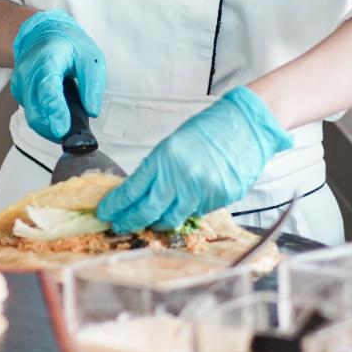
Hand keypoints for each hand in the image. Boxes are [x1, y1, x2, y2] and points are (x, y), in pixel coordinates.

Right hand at [10, 10, 106, 141]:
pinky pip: (31, 113)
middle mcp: (28, 73)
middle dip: (52, 128)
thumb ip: (92, 84)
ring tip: (70, 129)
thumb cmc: (67, 43)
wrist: (41, 31)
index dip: (54, 111)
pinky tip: (59, 121)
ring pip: (32, 115)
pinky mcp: (19, 93)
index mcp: (47, 60)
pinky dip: (45, 122)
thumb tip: (92, 110)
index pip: (47, 89)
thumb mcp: (90, 57)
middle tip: (73, 137)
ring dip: (49, 128)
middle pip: (35, 110)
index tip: (63, 129)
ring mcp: (20, 83)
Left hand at [96, 88, 292, 233]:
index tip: (105, 212)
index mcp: (165, 158)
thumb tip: (139, 192)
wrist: (245, 126)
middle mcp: (181, 177)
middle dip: (130, 221)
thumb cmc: (210, 130)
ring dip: (157, 222)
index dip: (116, 205)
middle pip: (148, 211)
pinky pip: (195, 213)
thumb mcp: (173, 145)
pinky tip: (182, 205)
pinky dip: (185, 211)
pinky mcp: (218, 200)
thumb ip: (157, 169)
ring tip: (149, 221)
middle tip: (119, 226)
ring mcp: (201, 191)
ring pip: (171, 218)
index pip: (132, 190)